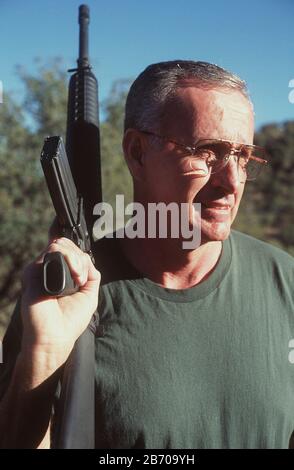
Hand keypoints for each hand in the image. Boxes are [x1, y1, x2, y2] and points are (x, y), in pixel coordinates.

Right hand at [20, 237, 99, 363]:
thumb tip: (89, 259)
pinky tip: (75, 278)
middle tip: (82, 278)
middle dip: (79, 257)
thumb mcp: (89, 295)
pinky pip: (52, 251)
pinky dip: (69, 259)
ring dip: (76, 258)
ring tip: (79, 278)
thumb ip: (92, 275)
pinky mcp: (32, 272)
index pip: (70, 251)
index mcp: (60, 274)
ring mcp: (39, 270)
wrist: (55, 336)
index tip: (85, 279)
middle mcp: (48, 270)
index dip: (81, 258)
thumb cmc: (70, 320)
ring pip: (59, 245)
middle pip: (65, 245)